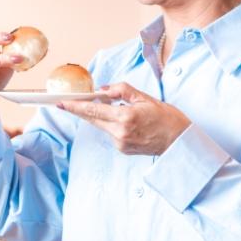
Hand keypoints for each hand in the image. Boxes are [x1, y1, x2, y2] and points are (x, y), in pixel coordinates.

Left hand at [59, 82, 189, 155]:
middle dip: (81, 110)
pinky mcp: (123, 149)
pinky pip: (111, 133)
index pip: (93, 110)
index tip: (60, 103)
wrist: (179, 141)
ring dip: (102, 116)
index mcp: (125, 117)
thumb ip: (121, 91)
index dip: (75, 107)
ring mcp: (120, 143)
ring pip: (102, 125)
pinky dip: (113, 125)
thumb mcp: (145, 98)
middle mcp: (120, 133)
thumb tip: (102, 91)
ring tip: (121, 109)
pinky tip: (129, 123)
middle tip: (68, 102)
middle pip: (92, 119)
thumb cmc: (166, 117)